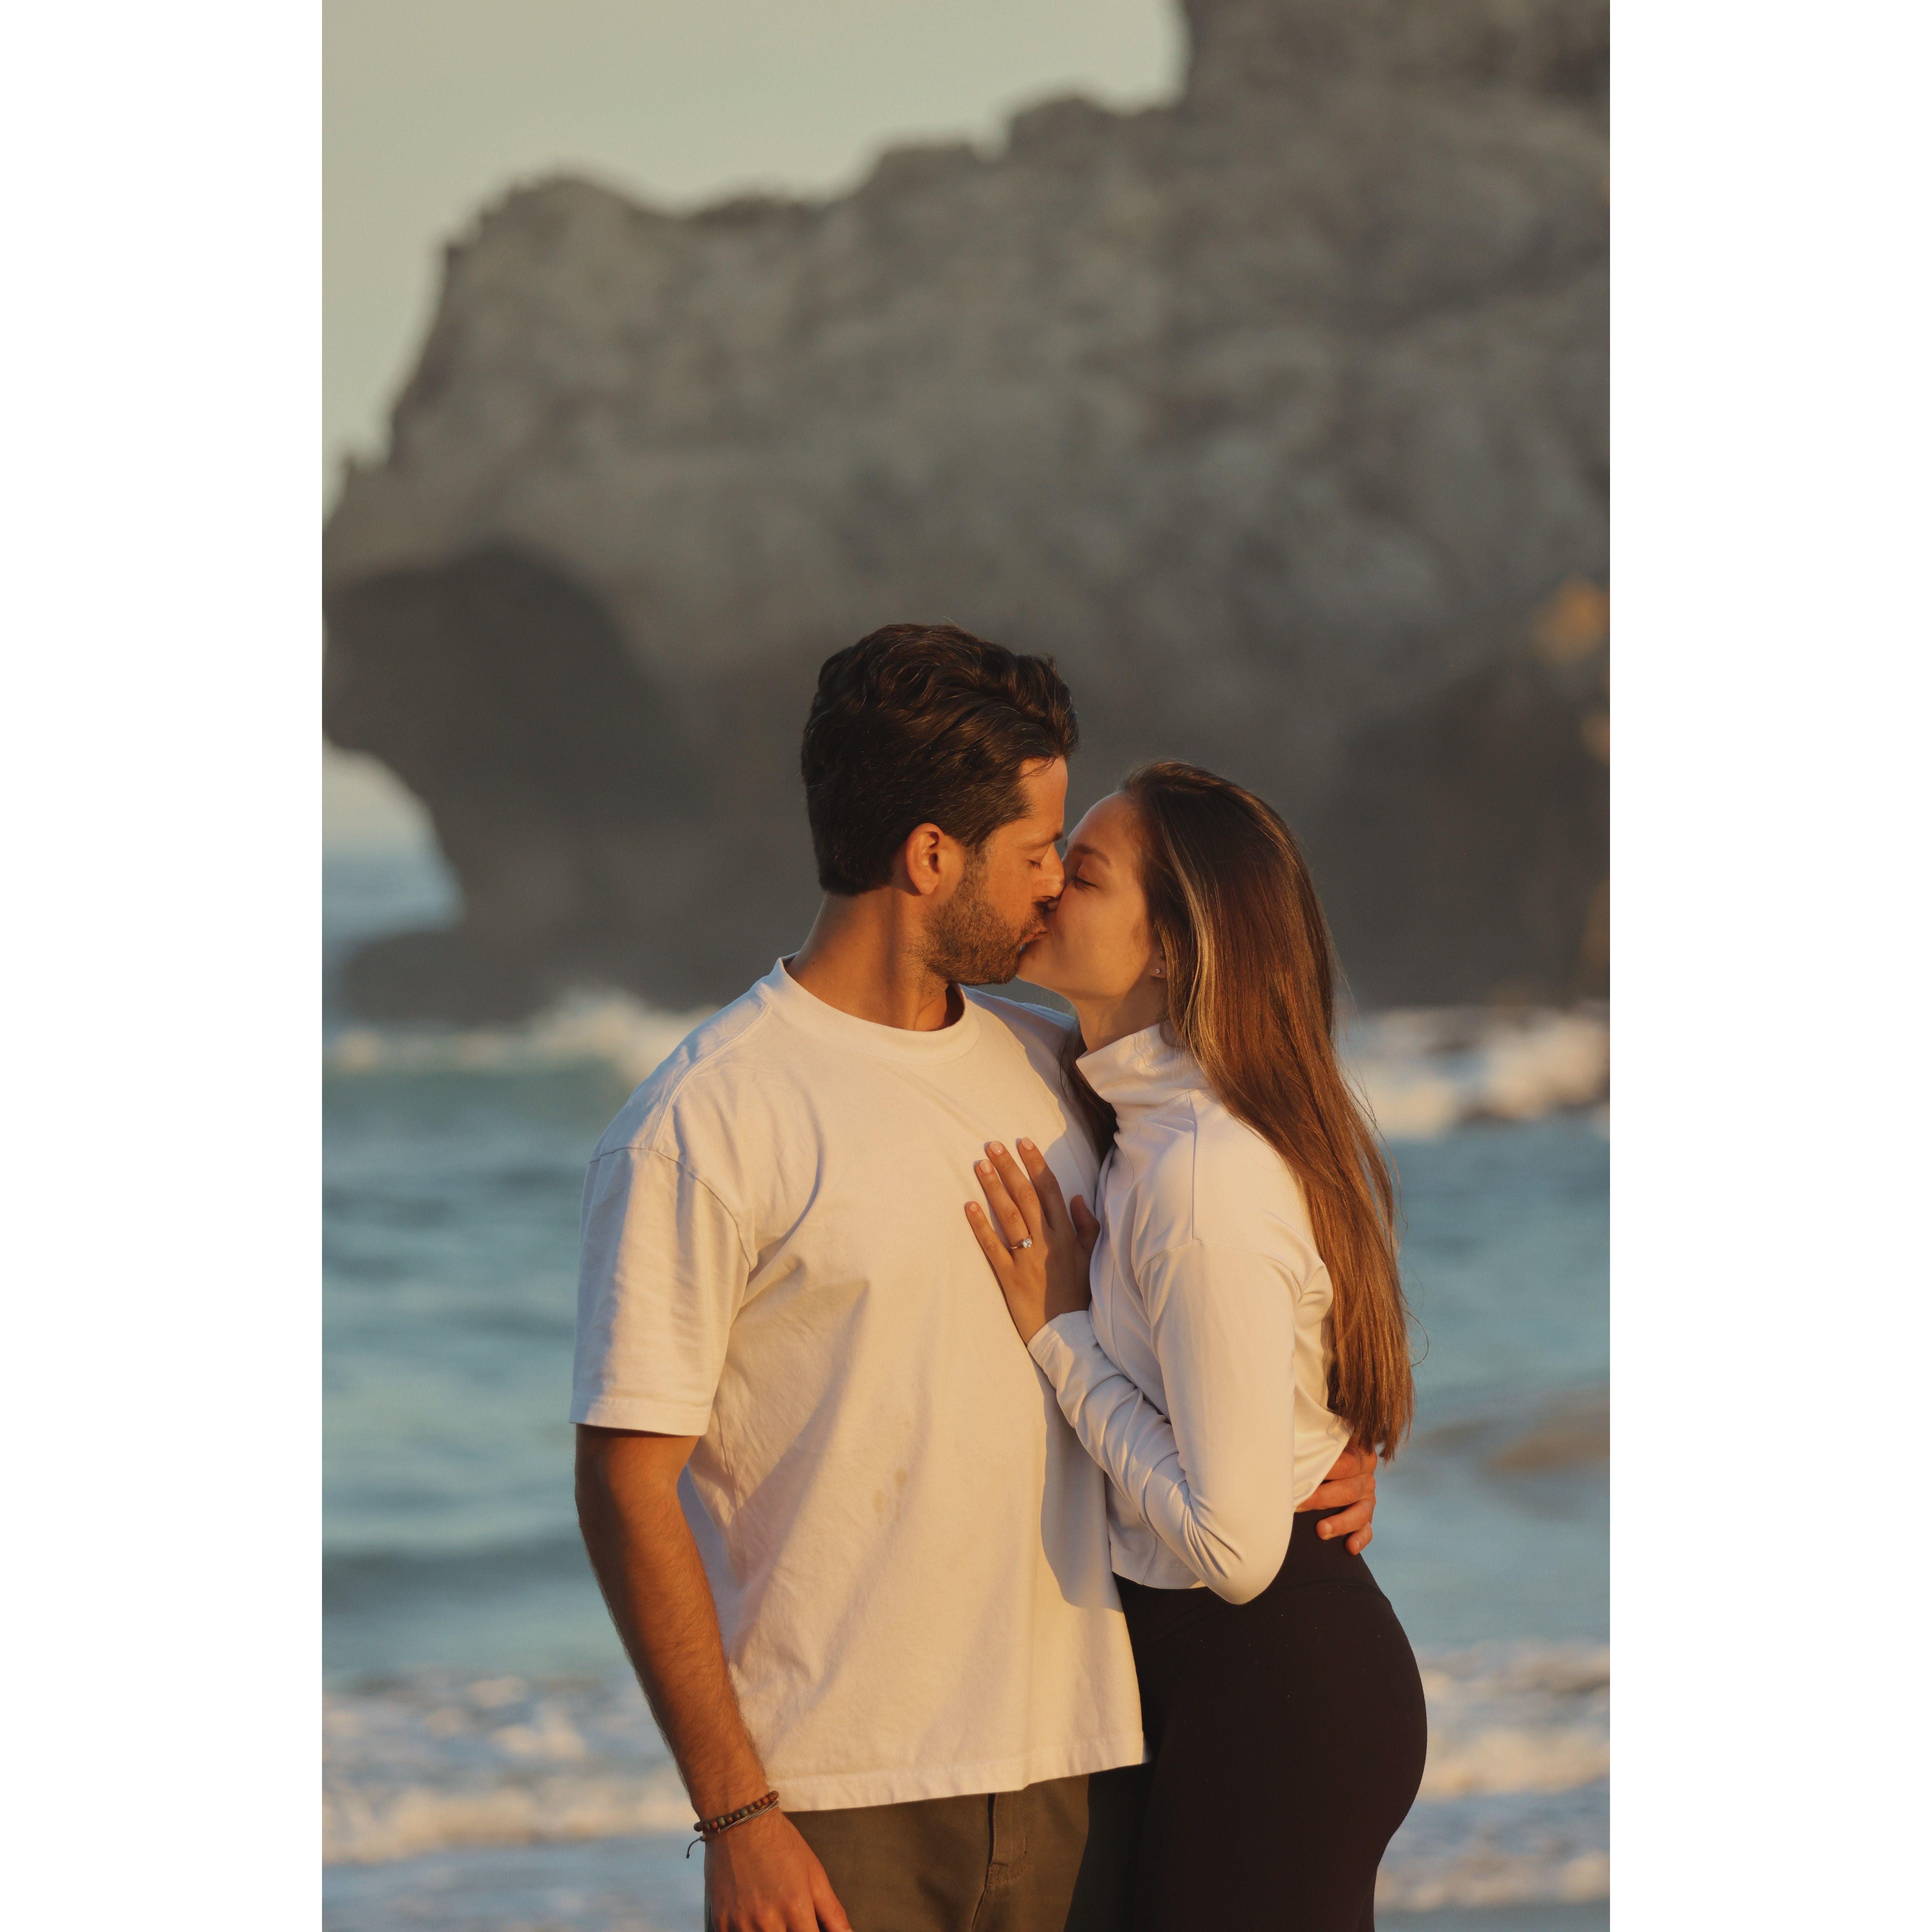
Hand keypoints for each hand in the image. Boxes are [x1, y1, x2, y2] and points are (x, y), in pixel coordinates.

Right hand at [706, 1808, 850, 1931]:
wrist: (740, 1820)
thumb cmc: (781, 1844)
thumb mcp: (814, 1874)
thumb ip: (833, 1913)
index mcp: (796, 1910)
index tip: (808, 1929)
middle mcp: (768, 1921)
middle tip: (788, 1920)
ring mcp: (741, 1922)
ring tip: (770, 1916)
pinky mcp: (720, 1920)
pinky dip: (744, 1931)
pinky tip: (750, 1917)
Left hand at [965, 1138, 1098, 1343]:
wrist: (1069, 1335)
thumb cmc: (1079, 1294)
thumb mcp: (1092, 1258)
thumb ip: (1087, 1227)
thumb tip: (1077, 1197)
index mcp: (1067, 1235)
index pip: (1050, 1191)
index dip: (1036, 1164)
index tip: (1024, 1142)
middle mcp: (1047, 1242)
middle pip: (1027, 1197)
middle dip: (1010, 1168)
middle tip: (992, 1145)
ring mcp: (1027, 1259)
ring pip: (1009, 1216)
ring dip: (993, 1188)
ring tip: (980, 1165)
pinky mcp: (1009, 1277)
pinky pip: (992, 1246)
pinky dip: (980, 1225)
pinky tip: (969, 1205)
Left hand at [1296, 1441, 1377, 1554]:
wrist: (1340, 1463)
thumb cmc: (1322, 1452)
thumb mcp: (1323, 1443)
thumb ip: (1316, 1446)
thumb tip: (1291, 1451)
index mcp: (1358, 1455)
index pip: (1345, 1463)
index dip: (1322, 1472)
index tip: (1300, 1478)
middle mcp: (1366, 1477)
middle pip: (1349, 1490)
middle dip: (1322, 1499)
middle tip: (1300, 1505)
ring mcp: (1369, 1498)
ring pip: (1360, 1513)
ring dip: (1340, 1523)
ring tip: (1321, 1531)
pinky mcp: (1367, 1516)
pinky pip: (1367, 1530)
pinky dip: (1359, 1539)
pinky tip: (1349, 1547)